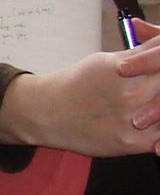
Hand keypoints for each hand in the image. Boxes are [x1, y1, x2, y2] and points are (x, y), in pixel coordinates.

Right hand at [0, 42, 159, 156]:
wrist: (45, 114)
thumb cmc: (76, 84)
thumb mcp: (106, 60)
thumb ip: (142, 52)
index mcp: (125, 68)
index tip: (157, 70)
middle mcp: (131, 94)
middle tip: (154, 86)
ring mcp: (133, 120)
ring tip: (153, 102)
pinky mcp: (131, 143)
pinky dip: (159, 133)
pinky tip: (153, 124)